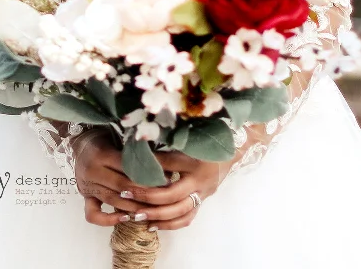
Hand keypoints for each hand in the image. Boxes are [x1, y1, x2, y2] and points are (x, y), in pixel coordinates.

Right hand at [72, 128, 161, 226]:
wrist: (80, 140)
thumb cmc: (105, 135)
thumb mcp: (119, 136)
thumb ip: (136, 149)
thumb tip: (164, 162)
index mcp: (102, 153)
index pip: (128, 168)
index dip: (148, 174)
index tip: (166, 179)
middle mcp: (92, 170)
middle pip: (122, 186)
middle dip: (144, 193)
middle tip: (163, 197)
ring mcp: (87, 185)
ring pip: (112, 200)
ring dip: (133, 207)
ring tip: (151, 208)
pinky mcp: (84, 196)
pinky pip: (93, 214)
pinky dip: (108, 220)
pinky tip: (125, 218)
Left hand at [73, 130, 233, 230]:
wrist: (234, 149)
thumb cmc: (206, 138)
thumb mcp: (188, 136)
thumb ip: (167, 140)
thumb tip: (139, 141)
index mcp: (194, 157)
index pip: (168, 163)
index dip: (148, 165)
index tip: (127, 166)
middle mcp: (199, 178)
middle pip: (172, 194)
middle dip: (147, 196)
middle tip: (126, 193)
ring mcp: (203, 193)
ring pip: (179, 211)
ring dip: (156, 215)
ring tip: (135, 215)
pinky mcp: (203, 201)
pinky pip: (187, 218)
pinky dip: (168, 224)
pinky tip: (151, 225)